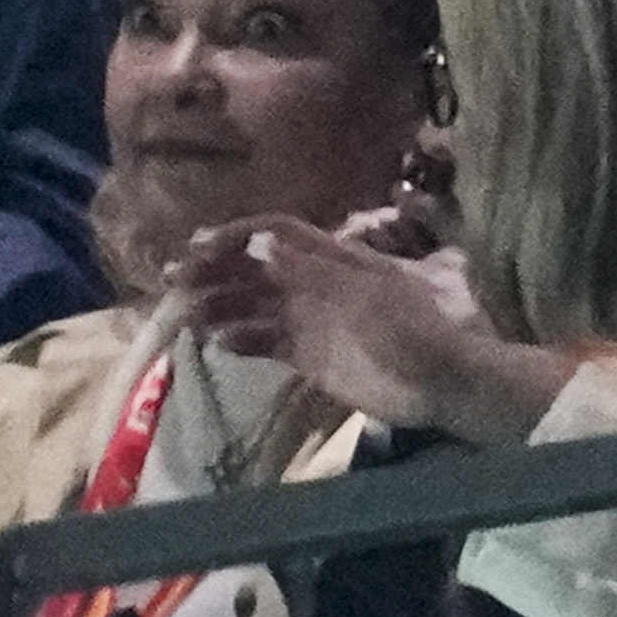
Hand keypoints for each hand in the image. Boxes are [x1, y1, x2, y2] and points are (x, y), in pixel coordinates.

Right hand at [174, 217, 566, 439]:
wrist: (442, 383)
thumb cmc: (413, 329)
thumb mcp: (367, 295)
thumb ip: (314, 271)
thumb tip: (264, 241)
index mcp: (333, 259)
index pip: (276, 233)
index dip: (238, 234)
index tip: (198, 245)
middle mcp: (315, 285)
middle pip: (255, 269)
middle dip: (215, 271)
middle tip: (175, 281)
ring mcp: (310, 321)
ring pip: (253, 306)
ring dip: (220, 306)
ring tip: (189, 317)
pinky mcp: (308, 356)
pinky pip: (265, 343)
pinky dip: (241, 341)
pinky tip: (220, 344)